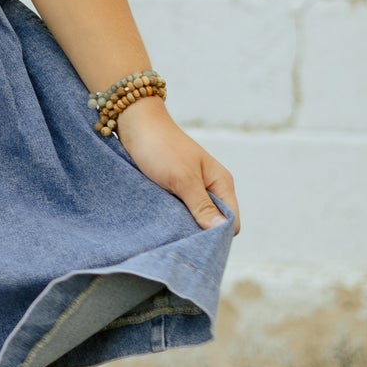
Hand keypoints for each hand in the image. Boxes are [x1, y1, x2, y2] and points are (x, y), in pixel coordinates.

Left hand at [112, 97, 239, 234]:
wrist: (135, 123)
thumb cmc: (161, 147)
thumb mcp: (183, 179)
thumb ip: (201, 205)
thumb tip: (220, 231)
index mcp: (221, 183)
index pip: (231, 222)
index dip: (217, 235)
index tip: (196, 243)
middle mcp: (210, 188)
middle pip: (213, 223)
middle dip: (198, 233)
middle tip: (178, 239)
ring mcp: (192, 189)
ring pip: (194, 219)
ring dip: (182, 226)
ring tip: (167, 231)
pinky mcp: (173, 190)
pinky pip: (178, 212)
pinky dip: (171, 218)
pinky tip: (160, 221)